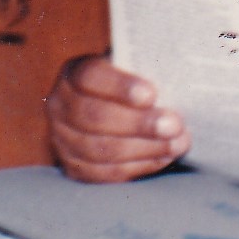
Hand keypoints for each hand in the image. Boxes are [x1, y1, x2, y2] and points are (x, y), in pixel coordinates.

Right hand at [46, 54, 189, 182]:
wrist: (118, 104)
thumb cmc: (135, 80)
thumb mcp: (138, 64)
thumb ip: (149, 68)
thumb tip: (178, 76)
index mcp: (73, 73)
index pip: (90, 76)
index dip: (120, 86)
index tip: (152, 94)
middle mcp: (60, 106)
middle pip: (95, 117)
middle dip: (139, 124)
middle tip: (174, 125)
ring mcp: (63, 139)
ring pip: (100, 149)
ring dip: (144, 148)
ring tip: (177, 143)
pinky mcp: (75, 167)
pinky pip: (105, 173)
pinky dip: (138, 166)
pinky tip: (164, 157)